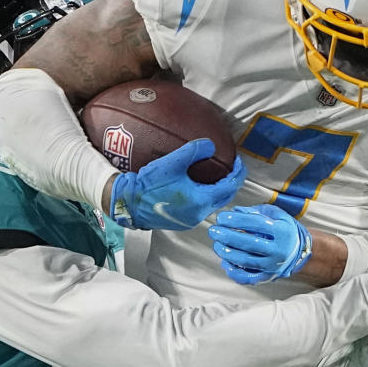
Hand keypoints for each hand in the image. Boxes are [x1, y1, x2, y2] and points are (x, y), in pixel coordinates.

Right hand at [109, 139, 245, 229]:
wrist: (128, 203)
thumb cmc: (149, 185)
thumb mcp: (173, 163)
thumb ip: (194, 151)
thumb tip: (210, 145)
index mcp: (201, 201)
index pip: (230, 186)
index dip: (238, 172)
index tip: (239, 161)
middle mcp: (199, 214)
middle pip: (225, 197)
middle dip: (232, 182)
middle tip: (232, 167)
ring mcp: (190, 220)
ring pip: (213, 204)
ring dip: (219, 190)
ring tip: (218, 175)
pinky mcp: (182, 221)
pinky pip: (201, 208)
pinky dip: (207, 196)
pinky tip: (199, 185)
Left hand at [207, 204, 312, 284]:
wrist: (299, 251)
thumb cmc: (284, 229)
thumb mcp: (276, 215)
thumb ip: (255, 211)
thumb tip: (235, 211)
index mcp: (282, 232)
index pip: (256, 224)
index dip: (236, 220)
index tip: (221, 217)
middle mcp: (278, 250)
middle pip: (249, 244)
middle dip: (227, 236)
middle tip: (213, 231)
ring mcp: (272, 266)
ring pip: (246, 261)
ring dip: (227, 253)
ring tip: (216, 245)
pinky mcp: (267, 277)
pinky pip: (248, 278)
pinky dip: (234, 272)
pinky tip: (225, 263)